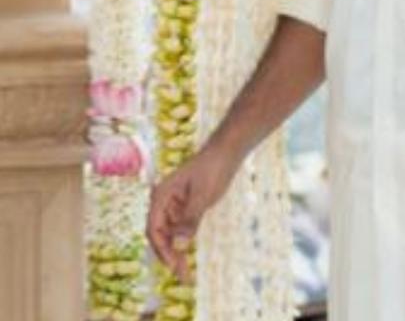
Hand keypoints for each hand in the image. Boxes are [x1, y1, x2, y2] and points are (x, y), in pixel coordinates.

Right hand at [146, 141, 235, 280]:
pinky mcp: (183, 207)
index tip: (172, 266)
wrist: (225, 153)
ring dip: (175, 252)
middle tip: (182, 276)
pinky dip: (182, 243)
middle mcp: (163, 201)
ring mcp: (173, 204)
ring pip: (169, 234)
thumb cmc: (212, 170)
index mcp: (162, 195)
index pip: (154, 228)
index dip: (161, 250)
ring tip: (185, 274)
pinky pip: (179, 229)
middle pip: (160, 234)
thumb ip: (191, 220)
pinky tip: (187, 256)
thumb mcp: (203, 196)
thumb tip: (180, 244)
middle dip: (168, 256)